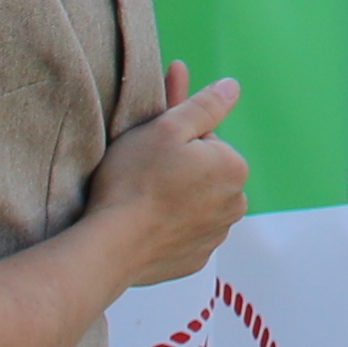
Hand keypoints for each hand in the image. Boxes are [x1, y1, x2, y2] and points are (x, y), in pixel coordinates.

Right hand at [97, 67, 248, 285]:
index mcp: (234, 167)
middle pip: (204, 172)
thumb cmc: (136, 180)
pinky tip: (145, 223)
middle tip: (143, 172)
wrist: (112, 245)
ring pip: (195, 202)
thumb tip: (231, 87)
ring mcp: (216, 235)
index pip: (206, 139)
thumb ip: (205, 105)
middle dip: (180, 167)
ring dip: (175, 196)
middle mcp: (235, 203)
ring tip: (141, 198)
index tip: (152, 147)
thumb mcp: (167, 127)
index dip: (176, 139)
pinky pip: (185, 232)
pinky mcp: (196, 259)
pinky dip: (169, 226)